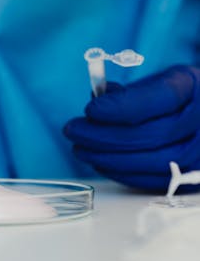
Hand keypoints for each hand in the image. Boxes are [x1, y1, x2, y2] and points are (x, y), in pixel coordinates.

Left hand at [64, 65, 199, 191]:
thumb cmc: (179, 96)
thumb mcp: (161, 80)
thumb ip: (131, 91)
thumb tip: (98, 99)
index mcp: (193, 88)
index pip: (160, 98)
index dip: (120, 107)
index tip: (91, 109)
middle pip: (149, 135)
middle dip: (103, 135)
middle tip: (73, 130)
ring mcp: (199, 154)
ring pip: (149, 161)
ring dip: (107, 157)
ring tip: (80, 149)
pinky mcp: (190, 177)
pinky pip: (152, 180)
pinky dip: (121, 173)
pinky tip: (100, 162)